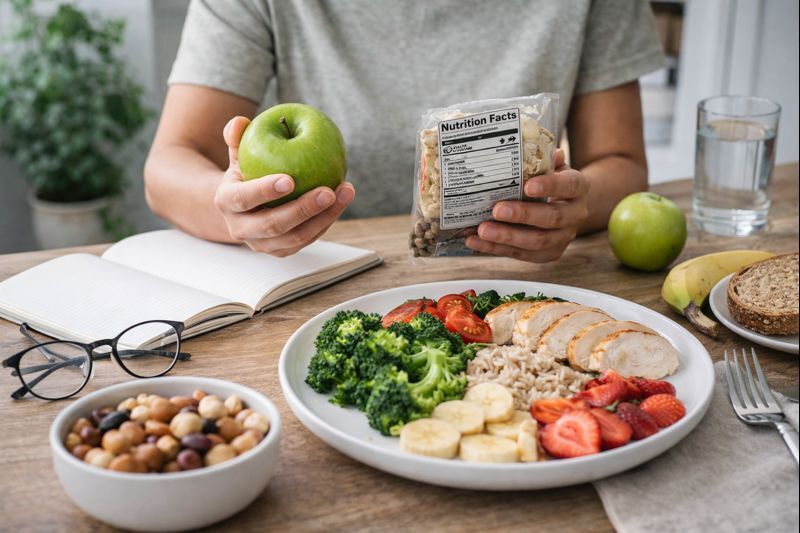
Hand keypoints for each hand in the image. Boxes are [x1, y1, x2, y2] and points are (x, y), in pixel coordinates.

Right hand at [213, 116, 354, 256]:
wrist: (242, 208)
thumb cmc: (244, 174)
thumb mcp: (238, 154)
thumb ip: (237, 137)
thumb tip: (240, 122)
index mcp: (227, 202)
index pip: (244, 199)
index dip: (265, 191)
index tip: (290, 179)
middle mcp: (242, 228)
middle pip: (274, 225)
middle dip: (303, 209)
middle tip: (328, 191)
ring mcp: (263, 244)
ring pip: (296, 237)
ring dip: (324, 217)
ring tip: (344, 193)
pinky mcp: (282, 251)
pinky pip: (308, 239)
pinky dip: (326, 221)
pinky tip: (341, 201)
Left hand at [465, 150, 588, 261]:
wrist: (567, 205)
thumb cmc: (551, 181)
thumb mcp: (550, 166)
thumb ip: (540, 158)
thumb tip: (525, 142)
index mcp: (579, 188)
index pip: (569, 186)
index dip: (550, 187)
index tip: (528, 186)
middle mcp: (576, 215)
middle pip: (552, 218)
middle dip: (523, 215)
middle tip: (497, 210)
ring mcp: (563, 238)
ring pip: (537, 242)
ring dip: (507, 237)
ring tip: (481, 230)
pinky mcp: (547, 254)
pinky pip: (521, 255)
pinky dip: (496, 249)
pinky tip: (475, 242)